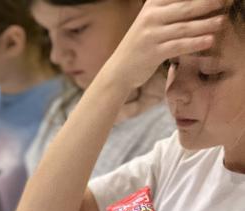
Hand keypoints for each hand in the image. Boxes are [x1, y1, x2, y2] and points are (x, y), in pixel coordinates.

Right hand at [105, 0, 224, 90]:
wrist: (119, 70)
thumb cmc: (141, 45)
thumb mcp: (151, 21)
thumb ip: (169, 10)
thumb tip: (195, 4)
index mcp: (152, 5)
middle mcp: (151, 17)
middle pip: (186, 7)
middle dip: (207, 4)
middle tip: (225, 1)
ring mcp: (151, 35)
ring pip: (184, 27)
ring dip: (206, 24)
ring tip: (222, 21)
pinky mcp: (153, 53)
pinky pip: (179, 46)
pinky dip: (195, 43)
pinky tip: (209, 40)